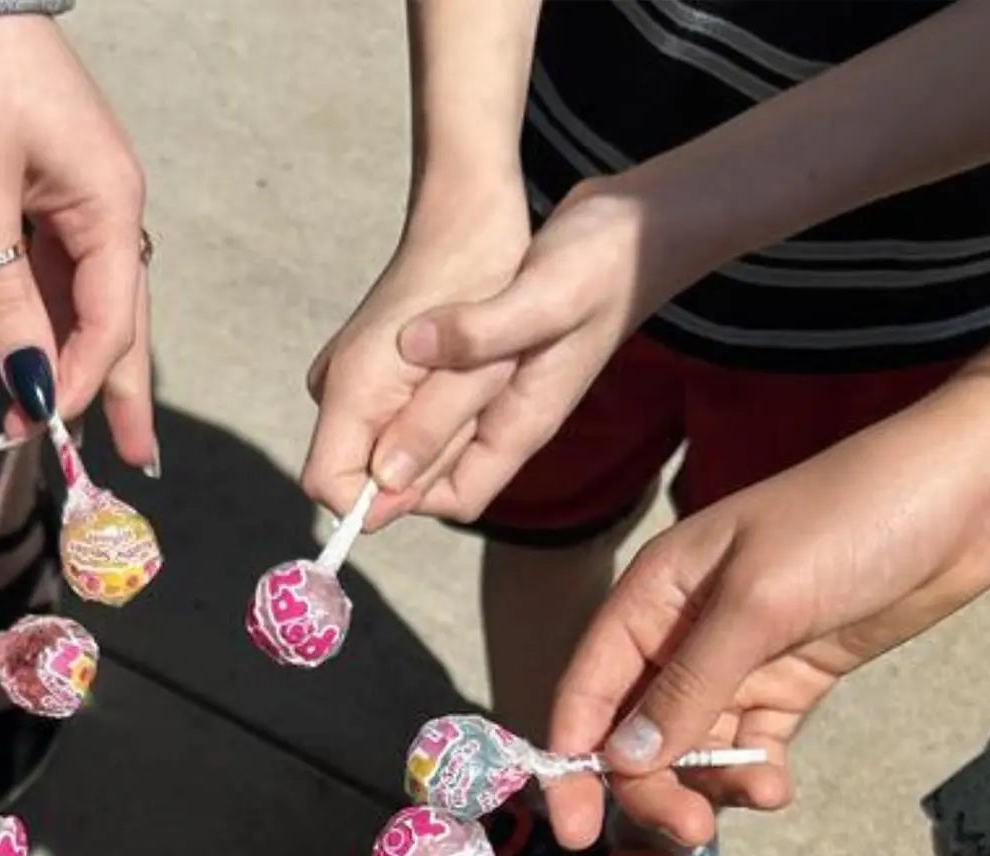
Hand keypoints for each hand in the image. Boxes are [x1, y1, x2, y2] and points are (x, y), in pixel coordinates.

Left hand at [0, 17, 153, 465]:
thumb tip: (28, 383)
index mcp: (110, 206)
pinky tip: (45, 359)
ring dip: (77, 363)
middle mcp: (109, 206)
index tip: (40, 431)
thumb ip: (4, 300)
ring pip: (88, 300)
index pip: (107, 323)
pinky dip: (51, 320)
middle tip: (134, 460)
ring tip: (85, 428)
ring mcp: (79, 195)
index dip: (77, 384)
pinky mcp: (46, 185)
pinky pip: (59, 270)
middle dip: (117, 391)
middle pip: (118, 320)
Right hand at [302, 190, 528, 524]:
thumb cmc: (481, 281)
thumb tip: (383, 495)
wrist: (466, 210)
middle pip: (359, 476)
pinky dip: (429, 422)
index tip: (432, 469)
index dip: (378, 502)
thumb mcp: (473, 372)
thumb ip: (425, 436)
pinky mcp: (364, 373)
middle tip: (466, 408)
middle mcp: (336, 387)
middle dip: (416, 469)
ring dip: (430, 443)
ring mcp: (346, 379)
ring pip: (380, 453)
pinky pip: (390, 427)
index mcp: (353, 387)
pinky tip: (458, 383)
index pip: (330, 487)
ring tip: (468, 387)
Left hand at [393, 182, 671, 521]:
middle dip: (390, 457)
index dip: (406, 495)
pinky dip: (411, 379)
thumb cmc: (604, 261)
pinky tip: (393, 345)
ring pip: (433, 431)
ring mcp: (504, 392)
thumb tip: (412, 351)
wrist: (642, 224)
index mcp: (524, 423)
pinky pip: (441, 389)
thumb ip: (481, 330)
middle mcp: (510, 419)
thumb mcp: (543, 294)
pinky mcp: (494, 358)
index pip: (458, 497)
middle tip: (347, 411)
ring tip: (361, 379)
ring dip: (394, 416)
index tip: (361, 462)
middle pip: (436, 473)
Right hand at [542, 375, 989, 849]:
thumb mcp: (760, 601)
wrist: (971, 491)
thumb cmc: (854, 517)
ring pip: (692, 748)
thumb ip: (690, 685)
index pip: (587, 692)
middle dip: (653, 788)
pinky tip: (779, 788)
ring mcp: (737, 659)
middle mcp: (680, 632)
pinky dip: (754, 773)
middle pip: (635, 734)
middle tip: (692, 831)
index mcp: (652, 595)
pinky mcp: (790, 679)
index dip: (569, 762)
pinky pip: (749, 744)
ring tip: (762, 796)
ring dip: (712, 785)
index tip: (572, 832)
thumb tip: (622, 761)